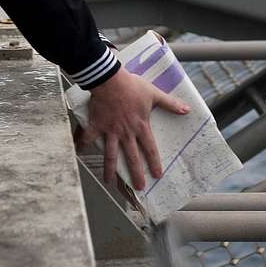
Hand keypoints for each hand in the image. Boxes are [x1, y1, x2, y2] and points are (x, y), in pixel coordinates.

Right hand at [75, 66, 189, 189]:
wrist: (110, 79)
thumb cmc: (132, 86)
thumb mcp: (154, 94)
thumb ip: (170, 103)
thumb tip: (187, 109)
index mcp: (140, 126)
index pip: (150, 148)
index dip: (154, 162)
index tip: (157, 174)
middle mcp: (125, 132)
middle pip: (131, 157)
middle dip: (135, 174)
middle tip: (139, 187)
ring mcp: (110, 130)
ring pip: (110, 154)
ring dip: (110, 170)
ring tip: (109, 182)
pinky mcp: (97, 125)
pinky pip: (88, 138)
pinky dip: (82, 145)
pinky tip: (78, 153)